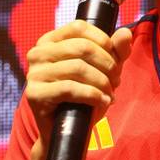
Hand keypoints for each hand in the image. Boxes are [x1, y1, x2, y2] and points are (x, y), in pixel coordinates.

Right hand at [24, 20, 132, 144]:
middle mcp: (38, 53)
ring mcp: (34, 73)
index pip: (79, 27)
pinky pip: (70, 88)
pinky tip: (102, 101)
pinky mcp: (35, 94)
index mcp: (50, 41)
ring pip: (78, 68)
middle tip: (116, 81)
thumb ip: (116, 51)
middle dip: (107, 65)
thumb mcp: (103, 70)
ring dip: (102, 82)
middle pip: (82, 48)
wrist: (68, 132)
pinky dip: (92, 95)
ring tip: (110, 93)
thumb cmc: (84, 97)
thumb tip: (125, 32)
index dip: (103, 41)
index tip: (115, 60)